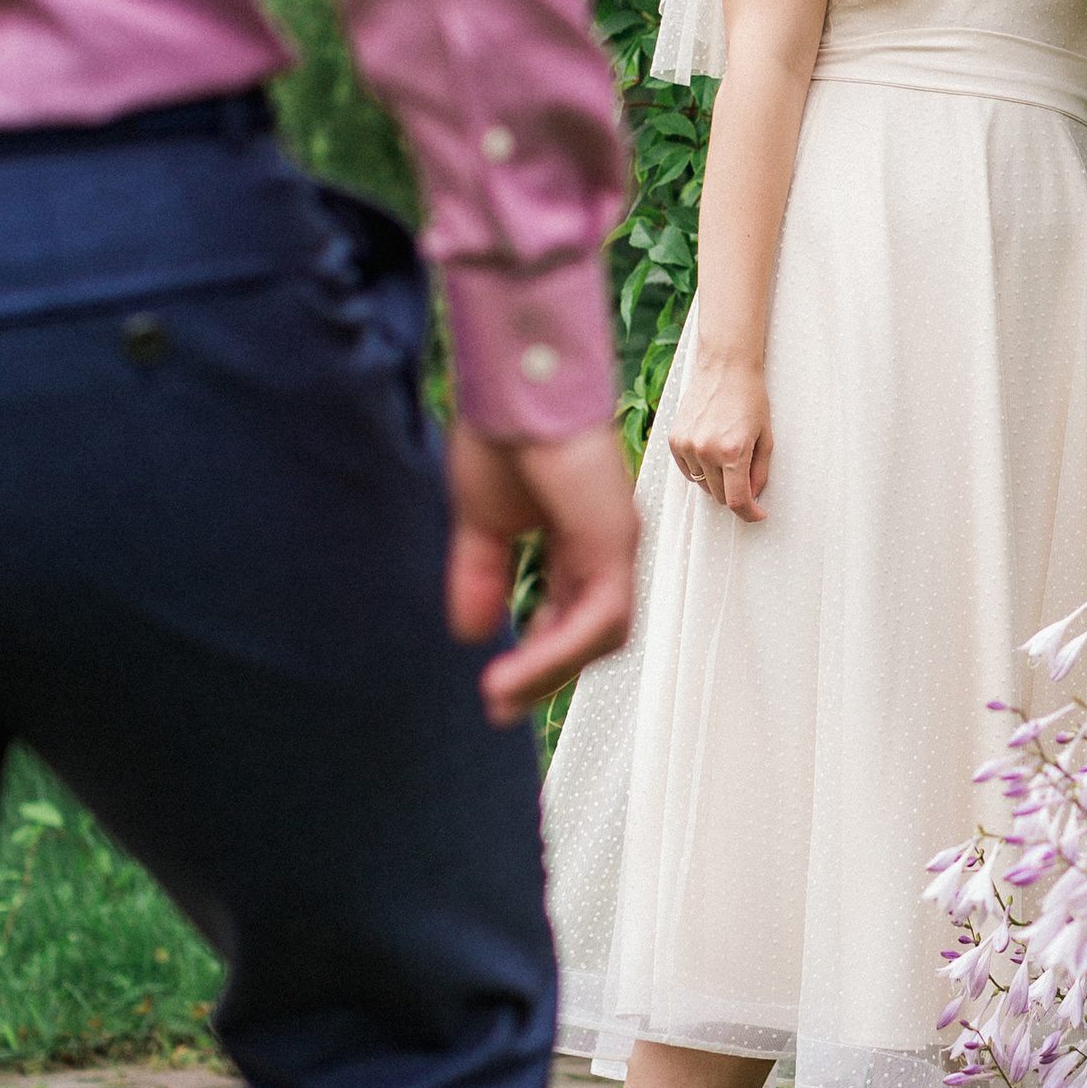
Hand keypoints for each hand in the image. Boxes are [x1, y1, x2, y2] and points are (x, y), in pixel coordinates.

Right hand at [445, 420, 638, 727]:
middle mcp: (606, 544)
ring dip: (549, 672)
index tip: (500, 686)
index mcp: (580, 538)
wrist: (514, 385)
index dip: (540, 654)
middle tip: (503, 702)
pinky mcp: (614, 542)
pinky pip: (598, 618)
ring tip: (501, 694)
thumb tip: (470, 633)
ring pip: (601, 635)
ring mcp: (616, 543)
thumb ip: (481, 577)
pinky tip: (514, 672)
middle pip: (593, 633)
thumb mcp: (483, 524)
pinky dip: (557, 651)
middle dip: (547, 673)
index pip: (572, 614)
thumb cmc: (505, 434)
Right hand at [670, 355, 775, 521]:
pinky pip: (687, 471)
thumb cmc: (750, 397)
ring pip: (702, 485)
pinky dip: (700, 470)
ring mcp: (687, 445)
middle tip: (746, 475)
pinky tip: (711, 451)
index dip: (749, 514)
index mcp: (733, 451)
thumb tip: (752, 496)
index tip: (757, 515)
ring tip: (728, 455)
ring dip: (717, 481)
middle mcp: (706, 450)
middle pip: (719, 496)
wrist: (725, 366)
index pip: (737, 500)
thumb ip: (760, 471)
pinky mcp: (674, 439)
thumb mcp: (765, 435)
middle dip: (735, 493)